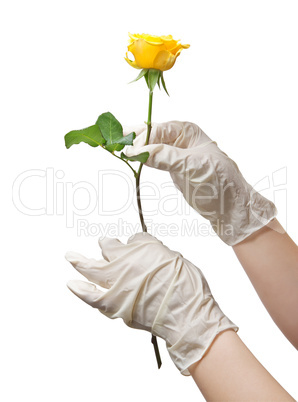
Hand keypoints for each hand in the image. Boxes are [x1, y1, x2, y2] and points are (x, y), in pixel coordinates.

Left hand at [66, 232, 237, 374]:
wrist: (185, 314)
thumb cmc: (185, 286)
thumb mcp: (173, 257)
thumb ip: (154, 250)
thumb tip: (142, 247)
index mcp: (140, 250)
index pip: (132, 240)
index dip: (130, 243)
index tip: (128, 245)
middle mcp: (124, 263)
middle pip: (107, 248)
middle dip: (104, 245)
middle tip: (102, 243)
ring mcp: (116, 284)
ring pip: (92, 269)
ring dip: (80, 262)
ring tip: (71, 257)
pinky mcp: (114, 304)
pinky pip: (91, 296)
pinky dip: (81, 291)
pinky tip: (72, 285)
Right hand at [124, 121, 276, 244]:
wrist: (230, 208)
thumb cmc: (220, 183)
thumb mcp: (193, 166)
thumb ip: (166, 156)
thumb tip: (137, 151)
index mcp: (187, 131)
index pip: (156, 130)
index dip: (140, 138)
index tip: (126, 150)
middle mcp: (180, 138)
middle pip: (150, 134)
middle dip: (132, 138)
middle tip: (111, 141)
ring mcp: (175, 153)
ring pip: (149, 146)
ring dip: (134, 147)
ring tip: (114, 148)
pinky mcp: (172, 167)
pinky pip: (152, 158)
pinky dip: (140, 158)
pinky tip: (129, 158)